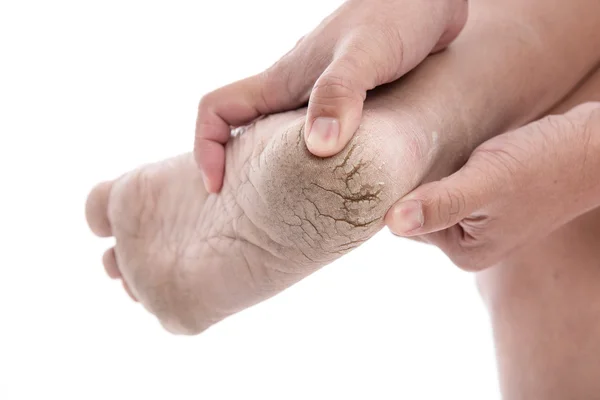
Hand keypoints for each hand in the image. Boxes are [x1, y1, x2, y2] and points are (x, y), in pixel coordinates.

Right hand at [195, 0, 468, 191]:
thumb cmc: (397, 13)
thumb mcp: (365, 53)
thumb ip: (339, 94)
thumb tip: (317, 148)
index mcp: (283, 80)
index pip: (218, 110)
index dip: (206, 148)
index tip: (217, 188)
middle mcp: (295, 92)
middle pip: (246, 134)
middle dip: (242, 174)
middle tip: (258, 217)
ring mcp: (321, 99)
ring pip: (285, 143)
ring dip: (283, 176)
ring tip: (301, 214)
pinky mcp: (351, 106)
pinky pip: (323, 142)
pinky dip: (323, 169)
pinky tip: (346, 188)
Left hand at [385, 102, 599, 270]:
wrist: (596, 146)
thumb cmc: (544, 164)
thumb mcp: (484, 183)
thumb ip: (439, 204)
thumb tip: (391, 223)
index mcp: (464, 251)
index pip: (405, 224)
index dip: (401, 193)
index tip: (402, 162)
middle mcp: (471, 245)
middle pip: (419, 211)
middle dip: (420, 183)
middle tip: (427, 151)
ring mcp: (483, 224)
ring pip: (436, 197)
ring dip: (436, 173)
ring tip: (449, 151)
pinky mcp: (492, 203)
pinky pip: (456, 186)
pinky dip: (453, 170)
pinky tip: (463, 154)